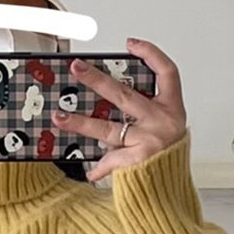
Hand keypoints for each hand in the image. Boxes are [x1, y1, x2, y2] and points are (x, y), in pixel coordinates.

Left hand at [52, 38, 185, 183]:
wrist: (174, 189)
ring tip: (60, 117)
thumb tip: (108, 107)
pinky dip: (100, 167)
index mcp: (172, 108)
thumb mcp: (163, 130)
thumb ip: (141, 116)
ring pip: (108, 128)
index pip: (167, 72)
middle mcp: (163, 121)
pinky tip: (90, 171)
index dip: (151, 54)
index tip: (130, 44)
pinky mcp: (139, 160)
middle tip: (77, 68)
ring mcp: (151, 140)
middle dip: (97, 80)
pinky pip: (111, 160)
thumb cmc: (167, 157)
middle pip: (125, 94)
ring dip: (81, 122)